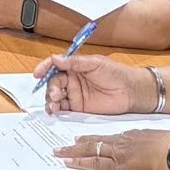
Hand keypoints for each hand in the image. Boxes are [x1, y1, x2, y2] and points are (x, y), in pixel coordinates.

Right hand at [32, 52, 147, 114]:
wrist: (131, 92)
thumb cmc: (117, 74)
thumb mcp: (96, 64)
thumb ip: (75, 62)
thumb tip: (56, 58)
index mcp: (75, 66)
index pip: (55, 65)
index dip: (45, 68)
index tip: (37, 73)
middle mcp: (72, 79)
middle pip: (53, 82)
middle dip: (50, 87)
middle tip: (54, 94)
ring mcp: (74, 94)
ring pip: (55, 96)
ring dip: (50, 100)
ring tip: (53, 104)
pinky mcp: (78, 107)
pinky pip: (63, 108)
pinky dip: (56, 109)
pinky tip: (55, 111)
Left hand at [53, 129, 169, 169]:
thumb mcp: (162, 140)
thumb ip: (152, 143)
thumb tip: (154, 146)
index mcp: (133, 135)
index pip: (110, 137)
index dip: (97, 138)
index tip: (86, 138)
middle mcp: (122, 141)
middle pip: (96, 140)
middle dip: (79, 143)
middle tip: (65, 143)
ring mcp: (118, 152)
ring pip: (90, 150)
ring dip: (72, 151)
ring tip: (59, 152)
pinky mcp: (118, 166)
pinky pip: (94, 163)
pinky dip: (79, 162)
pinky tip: (68, 162)